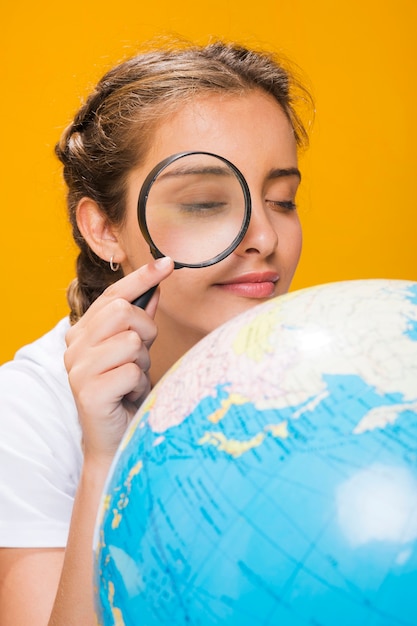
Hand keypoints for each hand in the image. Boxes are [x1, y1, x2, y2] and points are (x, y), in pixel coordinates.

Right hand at [64, 257, 173, 462]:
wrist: (116, 441)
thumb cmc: (126, 394)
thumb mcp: (135, 352)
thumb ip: (139, 320)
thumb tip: (155, 287)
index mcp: (82, 334)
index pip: (112, 296)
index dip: (140, 278)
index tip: (166, 263)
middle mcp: (74, 347)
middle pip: (123, 313)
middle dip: (145, 333)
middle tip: (140, 358)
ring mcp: (77, 369)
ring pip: (131, 341)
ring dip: (142, 363)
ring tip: (133, 381)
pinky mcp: (88, 391)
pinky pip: (132, 371)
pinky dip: (139, 385)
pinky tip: (129, 397)